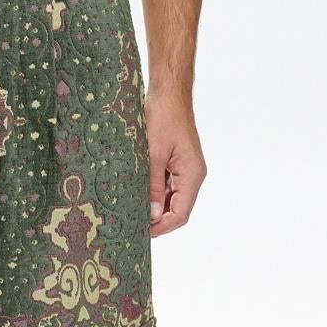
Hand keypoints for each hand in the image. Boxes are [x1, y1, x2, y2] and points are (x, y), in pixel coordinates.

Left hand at [146, 88, 205, 235]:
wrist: (169, 93)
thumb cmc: (163, 118)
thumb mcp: (153, 155)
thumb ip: (154, 186)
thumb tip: (153, 215)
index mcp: (192, 175)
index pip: (181, 214)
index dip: (162, 227)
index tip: (142, 232)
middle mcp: (193, 174)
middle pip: (178, 208)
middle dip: (158, 219)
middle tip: (133, 225)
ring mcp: (186, 168)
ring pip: (172, 197)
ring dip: (155, 205)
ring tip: (133, 211)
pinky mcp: (177, 161)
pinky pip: (168, 184)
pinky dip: (155, 191)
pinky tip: (138, 192)